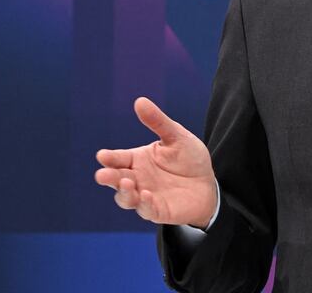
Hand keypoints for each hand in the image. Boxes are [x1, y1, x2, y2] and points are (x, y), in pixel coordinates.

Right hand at [93, 97, 217, 227]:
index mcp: (137, 160)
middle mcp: (136, 178)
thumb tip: (140, 101)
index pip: (117, 158)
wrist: (208, 184)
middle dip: (108, 177)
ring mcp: (144, 196)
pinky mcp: (156, 211)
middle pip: (116, 179)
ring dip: (123, 192)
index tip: (103, 155)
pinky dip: (143, 203)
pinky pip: (145, 209)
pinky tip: (145, 195)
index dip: (109, 158)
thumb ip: (158, 122)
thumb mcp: (176, 137)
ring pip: (125, 197)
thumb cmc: (189, 159)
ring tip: (126, 183)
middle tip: (103, 175)